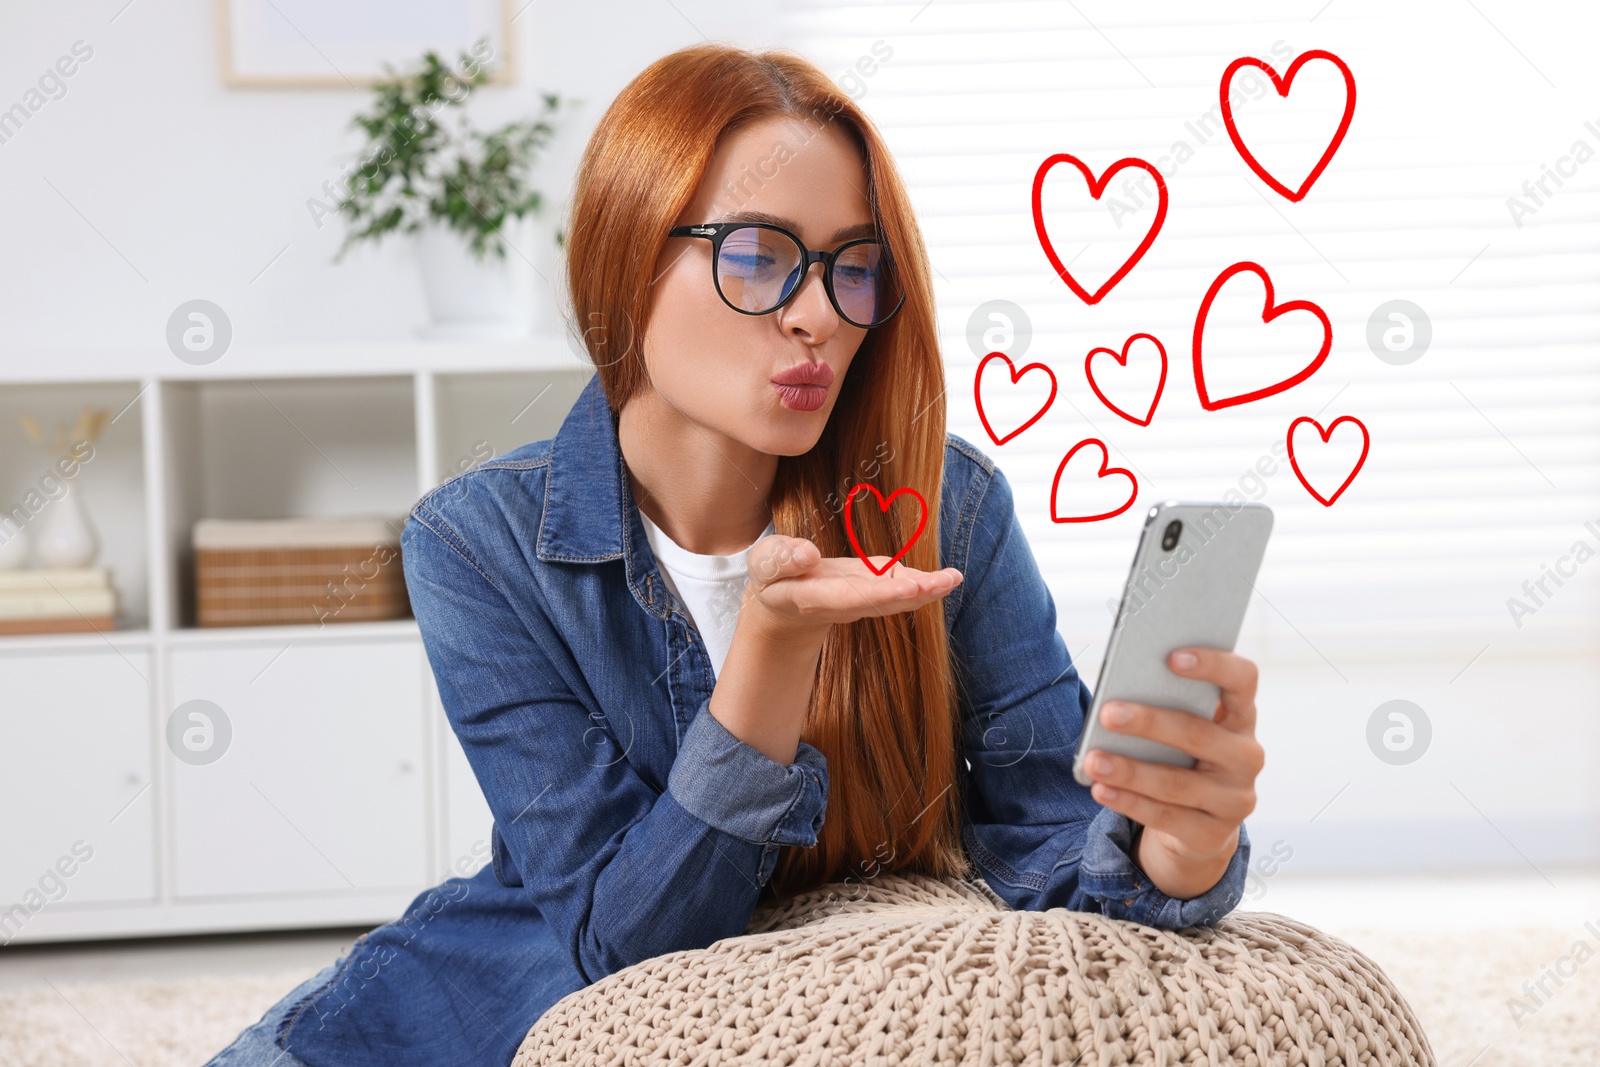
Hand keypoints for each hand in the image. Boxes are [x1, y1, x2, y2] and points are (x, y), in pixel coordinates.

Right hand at [741, 534, 961, 642]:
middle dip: (914, 593)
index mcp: (814, 597)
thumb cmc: (772, 579)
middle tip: (945, 581)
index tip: (909, 586)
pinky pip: (899, 589)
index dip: (880, 593)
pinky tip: (947, 577)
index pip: (850, 597)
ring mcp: (862, 600)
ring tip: (954, 577)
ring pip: (896, 599)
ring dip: (927, 590)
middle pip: (882, 602)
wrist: (783, 604)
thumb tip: (808, 554)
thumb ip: (781, 559)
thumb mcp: (763, 565)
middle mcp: (844, 604)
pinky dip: (924, 583)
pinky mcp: (872, 591)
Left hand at [1081, 647, 1263, 899]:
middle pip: (1198, 734)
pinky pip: (1166, 818)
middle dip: (1150, 722)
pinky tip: (1101, 789)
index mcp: (1241, 717)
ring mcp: (1235, 799)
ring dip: (1130, 771)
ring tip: (1093, 760)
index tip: (1171, 656)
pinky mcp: (1213, 834)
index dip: (1213, 664)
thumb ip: (1165, 707)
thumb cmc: (1182, 757)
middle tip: (1108, 713)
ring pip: (1177, 782)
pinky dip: (1129, 802)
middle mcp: (1246, 756)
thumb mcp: (1181, 731)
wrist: (1201, 825)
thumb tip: (1118, 697)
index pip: (1242, 679)